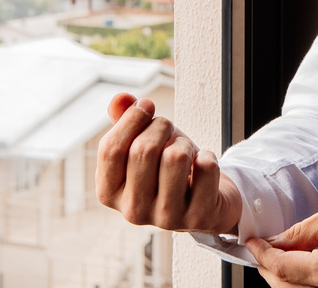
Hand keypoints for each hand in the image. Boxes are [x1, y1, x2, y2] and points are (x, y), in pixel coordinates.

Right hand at [95, 93, 240, 234]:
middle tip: (169, 131)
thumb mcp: (142, 141)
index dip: (131, 118)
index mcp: (109, 192)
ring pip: (175, 157)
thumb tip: (120, 99)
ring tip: (185, 153)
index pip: (110, 149)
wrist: (205, 199)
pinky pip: (206, 167)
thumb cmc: (167, 165)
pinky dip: (209, 156)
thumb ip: (124, 120)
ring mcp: (165, 218)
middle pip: (143, 149)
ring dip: (185, 143)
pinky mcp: (198, 218)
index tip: (147, 106)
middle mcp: (132, 211)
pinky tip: (203, 169)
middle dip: (162, 126)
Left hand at [246, 202, 317, 287]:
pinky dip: (302, 284)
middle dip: (268, 267)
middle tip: (264, 247)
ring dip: (283, 278)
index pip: (279, 268)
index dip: (261, 253)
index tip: (253, 240)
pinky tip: (304, 266)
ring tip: (284, 254)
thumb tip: (277, 239)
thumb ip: (304, 230)